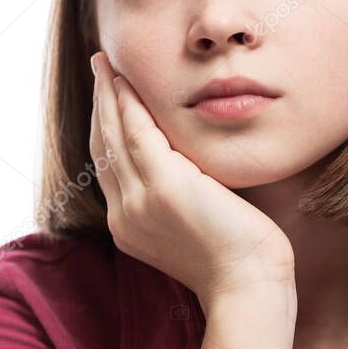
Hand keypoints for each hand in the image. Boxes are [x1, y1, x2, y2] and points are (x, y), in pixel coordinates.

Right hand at [89, 51, 295, 305]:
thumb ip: (178, 194)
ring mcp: (140, 202)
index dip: (103, 127)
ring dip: (106, 95)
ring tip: (105, 64)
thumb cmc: (237, 256)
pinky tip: (124, 81)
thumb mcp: (194, 223)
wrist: (250, 284)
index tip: (106, 97)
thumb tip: (186, 165)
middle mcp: (125, 215)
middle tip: (98, 67)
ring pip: (112, 136)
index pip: (107, 166)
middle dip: (98, 104)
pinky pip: (137, 134)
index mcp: (129, 226)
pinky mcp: (164, 187)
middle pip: (102, 146)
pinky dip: (127, 104)